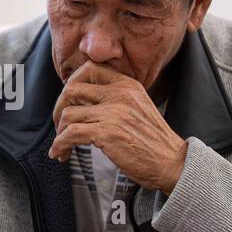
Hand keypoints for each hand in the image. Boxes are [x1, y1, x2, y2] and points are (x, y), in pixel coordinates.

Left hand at [48, 60, 187, 193]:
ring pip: (68, 114)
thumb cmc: (154, 141)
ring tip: (62, 146)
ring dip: (59, 133)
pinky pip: (70, 134)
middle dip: (59, 109)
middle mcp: (119, 94)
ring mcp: (113, 113)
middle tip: (61, 126)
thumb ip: (116, 99)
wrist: (172, 163)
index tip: (69, 101)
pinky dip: (59, 145)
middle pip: (71, 89)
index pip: (89, 68)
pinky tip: (61, 154)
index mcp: (127, 85)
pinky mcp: (106, 133)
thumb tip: (83, 101)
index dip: (71, 83)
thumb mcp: (138, 107)